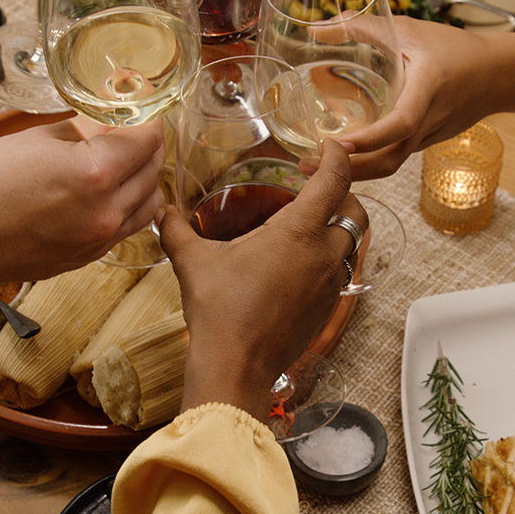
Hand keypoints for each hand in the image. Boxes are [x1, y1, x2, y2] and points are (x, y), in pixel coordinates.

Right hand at [0, 119, 165, 360]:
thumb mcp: (34, 138)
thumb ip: (82, 128)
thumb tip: (109, 117)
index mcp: (95, 173)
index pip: (147, 138)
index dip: (145, 118)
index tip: (139, 108)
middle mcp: (106, 211)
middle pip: (154, 169)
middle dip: (146, 145)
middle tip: (130, 128)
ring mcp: (100, 239)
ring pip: (149, 202)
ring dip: (143, 178)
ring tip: (120, 162)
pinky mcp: (89, 257)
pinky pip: (128, 226)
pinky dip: (128, 205)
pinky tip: (105, 191)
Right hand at [165, 142, 356, 413]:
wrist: (236, 366)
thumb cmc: (219, 310)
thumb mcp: (193, 262)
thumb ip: (176, 229)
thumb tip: (159, 210)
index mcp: (299, 232)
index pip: (335, 180)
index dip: (337, 157)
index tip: (329, 146)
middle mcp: (323, 254)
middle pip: (355, 212)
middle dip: (343, 194)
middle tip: (316, 188)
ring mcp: (330, 284)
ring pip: (350, 245)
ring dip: (337, 229)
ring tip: (307, 226)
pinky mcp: (327, 310)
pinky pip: (339, 274)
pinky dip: (328, 260)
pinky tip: (298, 265)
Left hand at [331, 16, 497, 179]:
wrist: (498, 75)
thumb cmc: (454, 49)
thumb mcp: (409, 30)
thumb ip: (363, 28)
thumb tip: (317, 29)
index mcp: (427, 90)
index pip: (400, 124)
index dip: (370, 138)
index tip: (338, 144)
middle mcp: (428, 121)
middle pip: (388, 160)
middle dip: (348, 170)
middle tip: (307, 165)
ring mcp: (427, 138)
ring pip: (390, 165)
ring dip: (354, 171)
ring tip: (316, 166)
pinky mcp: (425, 143)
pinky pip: (395, 158)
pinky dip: (368, 162)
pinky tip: (344, 156)